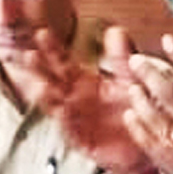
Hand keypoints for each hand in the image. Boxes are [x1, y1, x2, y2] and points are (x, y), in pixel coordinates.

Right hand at [12, 27, 152, 173]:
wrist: (144, 143)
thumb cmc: (132, 109)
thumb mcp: (129, 79)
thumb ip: (122, 57)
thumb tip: (116, 30)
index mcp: (81, 81)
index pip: (62, 61)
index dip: (52, 48)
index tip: (42, 33)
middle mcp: (73, 98)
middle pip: (51, 80)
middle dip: (39, 69)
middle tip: (29, 54)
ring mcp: (75, 119)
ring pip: (54, 105)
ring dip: (45, 95)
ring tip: (38, 84)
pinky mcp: (82, 140)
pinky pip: (71, 129)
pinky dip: (66, 120)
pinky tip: (62, 110)